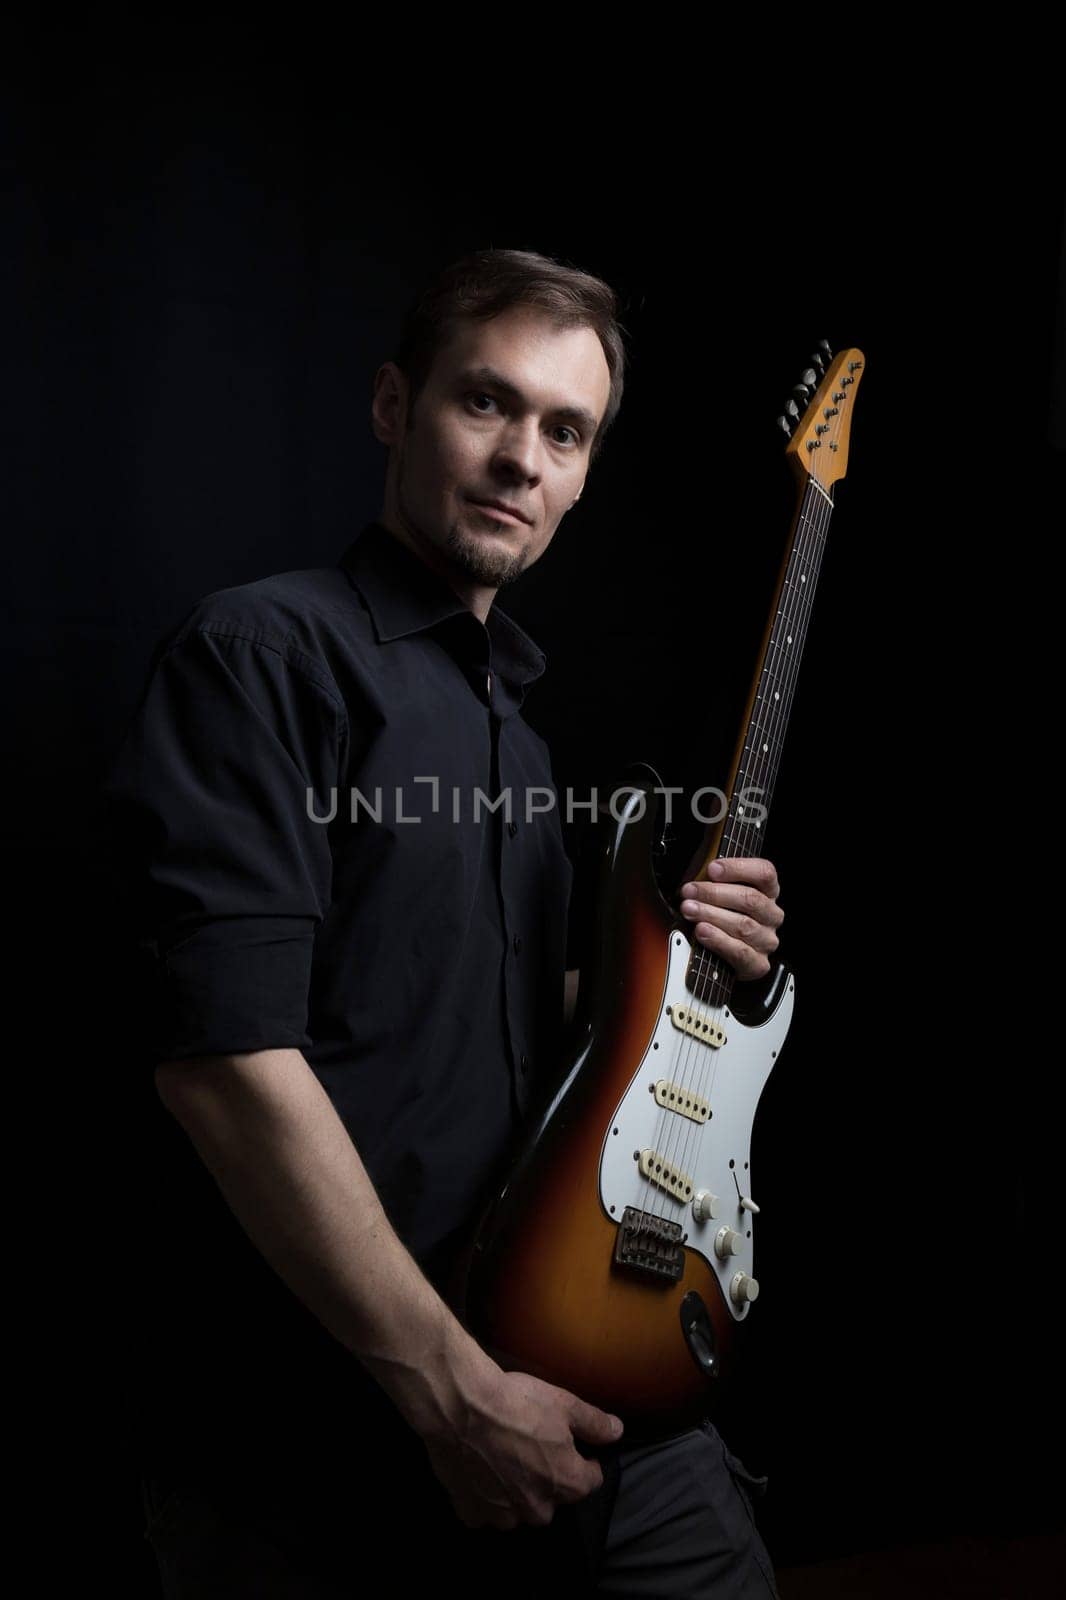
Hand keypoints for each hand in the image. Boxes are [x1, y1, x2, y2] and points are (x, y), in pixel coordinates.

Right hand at [421, 1366, 622, 1530]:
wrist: (460, 1406)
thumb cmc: (517, 1403)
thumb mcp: (564, 1403)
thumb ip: (595, 1423)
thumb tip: (618, 1432)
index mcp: (566, 1483)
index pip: (590, 1480)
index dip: (584, 1460)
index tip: (571, 1443)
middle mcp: (538, 1509)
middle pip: (553, 1499)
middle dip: (548, 1480)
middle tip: (532, 1448)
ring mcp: (502, 1515)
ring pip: (519, 1510)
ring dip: (517, 1493)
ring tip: (504, 1460)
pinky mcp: (471, 1512)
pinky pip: (485, 1512)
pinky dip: (485, 1498)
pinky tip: (480, 1470)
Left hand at [678, 857, 783, 979]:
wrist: (721, 960)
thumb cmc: (719, 918)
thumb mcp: (717, 892)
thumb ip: (713, 878)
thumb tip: (698, 866)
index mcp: (768, 892)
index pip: (764, 873)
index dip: (739, 868)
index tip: (712, 868)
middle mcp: (771, 915)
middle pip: (750, 899)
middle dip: (715, 893)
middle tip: (690, 891)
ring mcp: (767, 940)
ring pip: (743, 925)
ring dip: (712, 915)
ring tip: (689, 909)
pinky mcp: (758, 964)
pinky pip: (740, 951)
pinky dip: (718, 939)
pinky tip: (702, 931)